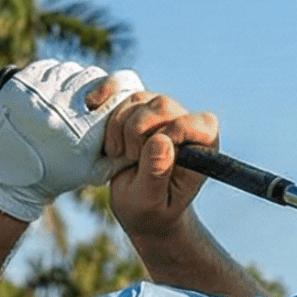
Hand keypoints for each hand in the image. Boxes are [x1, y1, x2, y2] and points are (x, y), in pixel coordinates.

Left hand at [0, 61, 144, 222]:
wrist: (11, 174)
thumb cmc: (60, 173)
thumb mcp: (98, 170)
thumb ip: (125, 154)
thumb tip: (152, 133)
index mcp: (84, 129)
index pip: (120, 92)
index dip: (125, 90)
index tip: (122, 95)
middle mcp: (62, 108)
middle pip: (96, 77)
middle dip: (100, 86)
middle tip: (95, 97)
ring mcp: (37, 94)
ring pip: (72, 69)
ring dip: (77, 79)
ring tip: (74, 94)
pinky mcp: (19, 86)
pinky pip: (46, 66)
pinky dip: (55, 73)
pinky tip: (56, 86)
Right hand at [95, 82, 219, 243]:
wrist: (138, 207)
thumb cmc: (151, 209)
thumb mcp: (150, 201)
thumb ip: (157, 173)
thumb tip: (160, 140)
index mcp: (203, 146)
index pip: (193, 123)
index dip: (166, 134)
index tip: (142, 158)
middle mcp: (186, 123)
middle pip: (163, 105)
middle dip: (136, 131)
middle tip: (128, 157)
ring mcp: (162, 112)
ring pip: (138, 99)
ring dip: (118, 127)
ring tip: (118, 153)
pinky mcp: (137, 107)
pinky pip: (120, 87)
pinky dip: (104, 95)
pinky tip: (93, 108)